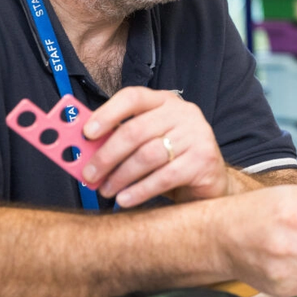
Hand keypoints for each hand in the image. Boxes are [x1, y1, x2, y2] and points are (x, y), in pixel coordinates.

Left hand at [81, 87, 228, 207]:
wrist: (211, 182)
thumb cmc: (172, 162)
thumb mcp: (147, 144)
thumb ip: (121, 141)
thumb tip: (84, 151)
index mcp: (165, 102)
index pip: (133, 97)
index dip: (107, 113)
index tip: (86, 133)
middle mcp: (183, 113)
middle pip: (136, 130)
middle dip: (107, 155)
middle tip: (89, 174)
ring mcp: (197, 134)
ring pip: (148, 155)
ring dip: (121, 176)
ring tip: (107, 190)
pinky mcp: (204, 159)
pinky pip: (164, 177)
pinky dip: (140, 191)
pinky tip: (125, 199)